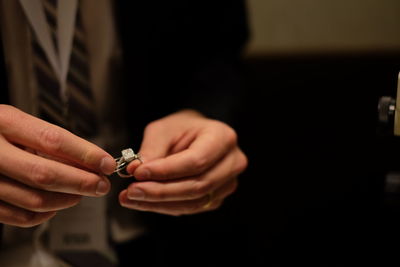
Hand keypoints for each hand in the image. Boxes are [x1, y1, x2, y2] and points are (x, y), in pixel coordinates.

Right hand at [0, 105, 115, 226]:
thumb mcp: (18, 123)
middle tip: (101, 184)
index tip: (106, 163)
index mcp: (3, 122)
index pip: (53, 140)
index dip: (86, 154)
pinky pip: (19, 217)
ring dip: (67, 199)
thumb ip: (49, 140)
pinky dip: (45, 213)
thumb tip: (89, 161)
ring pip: (34, 200)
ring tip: (82, 192)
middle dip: (81, 182)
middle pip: (45, 174)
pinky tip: (56, 203)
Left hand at [119, 110, 247, 215]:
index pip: (196, 161)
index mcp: (223, 138)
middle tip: (131, 191)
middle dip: (160, 191)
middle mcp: (232, 162)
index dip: (166, 171)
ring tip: (131, 198)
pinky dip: (166, 207)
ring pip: (194, 202)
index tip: (138, 173)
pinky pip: (191, 208)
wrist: (195, 136)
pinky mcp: (217, 198)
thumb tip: (135, 170)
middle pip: (197, 186)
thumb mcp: (164, 129)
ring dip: (160, 203)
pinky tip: (145, 201)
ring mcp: (228, 183)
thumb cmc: (182, 129)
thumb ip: (151, 148)